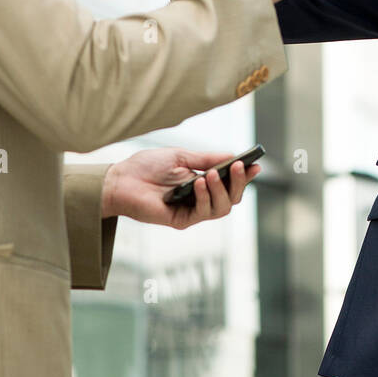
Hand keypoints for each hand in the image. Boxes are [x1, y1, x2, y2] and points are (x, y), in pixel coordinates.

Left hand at [101, 148, 260, 228]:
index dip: (244, 175)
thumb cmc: (148, 167)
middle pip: (231, 198)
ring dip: (221, 190)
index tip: (256, 164)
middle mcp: (201, 198)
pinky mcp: (181, 220)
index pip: (229, 182)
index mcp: (202, 182)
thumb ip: (207, 159)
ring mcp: (192, 211)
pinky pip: (202, 213)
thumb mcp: (181, 157)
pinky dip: (205, 197)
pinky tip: (198, 183)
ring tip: (211, 174)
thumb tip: (232, 155)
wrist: (121, 180)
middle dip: (238, 182)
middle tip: (239, 166)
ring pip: (222, 208)